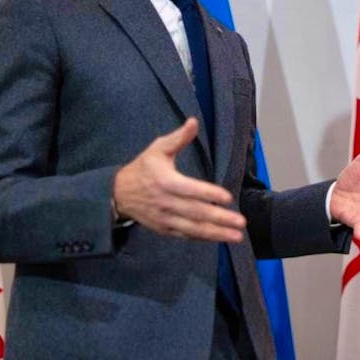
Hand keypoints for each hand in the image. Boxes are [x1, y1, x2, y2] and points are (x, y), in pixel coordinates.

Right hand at [113, 118, 245, 241]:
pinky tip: (219, 238)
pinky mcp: (165, 229)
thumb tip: (194, 121)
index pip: (190, 190)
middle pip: (196, 212)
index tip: (228, 198)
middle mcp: (166, 202)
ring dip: (216, 233)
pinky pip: (186, 235)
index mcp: (166, 181)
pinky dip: (203, 238)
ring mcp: (165, 219)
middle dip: (220, 218)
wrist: (118, 194)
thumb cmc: (143, 168)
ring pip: (193, 228)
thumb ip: (178, 138)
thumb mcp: (157, 149)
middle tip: (241, 222)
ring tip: (237, 236)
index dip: (209, 194)